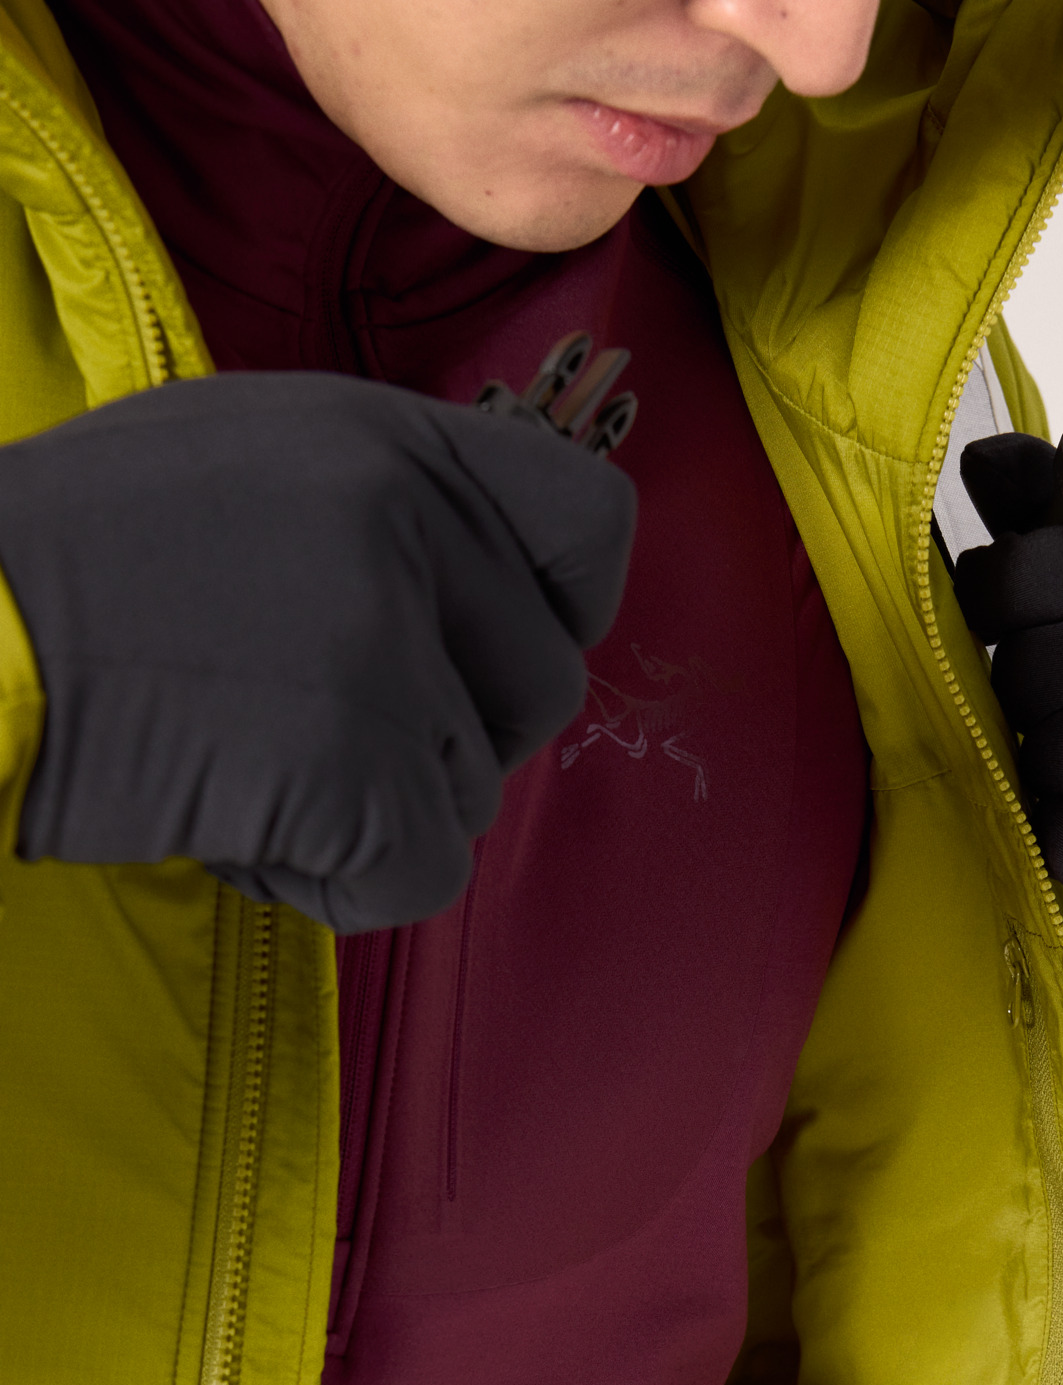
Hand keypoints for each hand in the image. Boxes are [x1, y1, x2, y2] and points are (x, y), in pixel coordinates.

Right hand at [0, 371, 634, 930]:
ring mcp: (388, 654)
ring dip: (376, 808)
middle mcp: (413, 531)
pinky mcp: (355, 772)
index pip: (593, 524)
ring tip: (244, 760)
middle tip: (333, 732)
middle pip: (545, 688)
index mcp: (398, 441)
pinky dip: (335, 880)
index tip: (488, 652)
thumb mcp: (256, 463)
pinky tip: (234, 823)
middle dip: (456, 736)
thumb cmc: (85, 563)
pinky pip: (418, 878)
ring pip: (474, 794)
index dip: (558, 610)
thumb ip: (394, 513)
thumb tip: (489, 598)